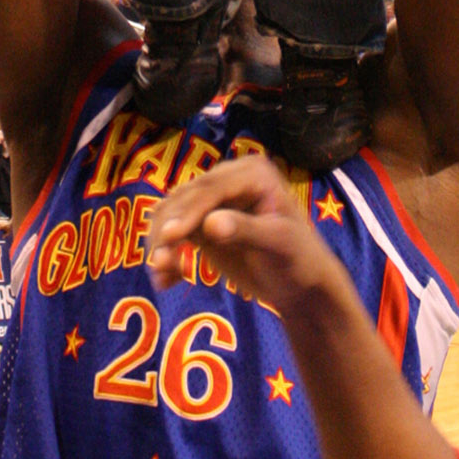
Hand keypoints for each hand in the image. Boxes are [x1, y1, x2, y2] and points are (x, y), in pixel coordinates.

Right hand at [146, 153, 337, 314]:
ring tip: (160, 274)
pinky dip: (165, 253)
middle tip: (158, 263)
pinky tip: (165, 279)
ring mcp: (213, 201)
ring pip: (172, 213)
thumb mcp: (279, 244)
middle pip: (186, 199)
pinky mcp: (201, 223)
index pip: (212, 189)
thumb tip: (209, 225)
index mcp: (253, 173)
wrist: (300, 285)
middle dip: (168, 230)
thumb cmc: (299, 260)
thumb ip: (245, 231)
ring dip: (160, 242)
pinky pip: (173, 232)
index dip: (188, 211)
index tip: (170, 237)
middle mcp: (228, 180)